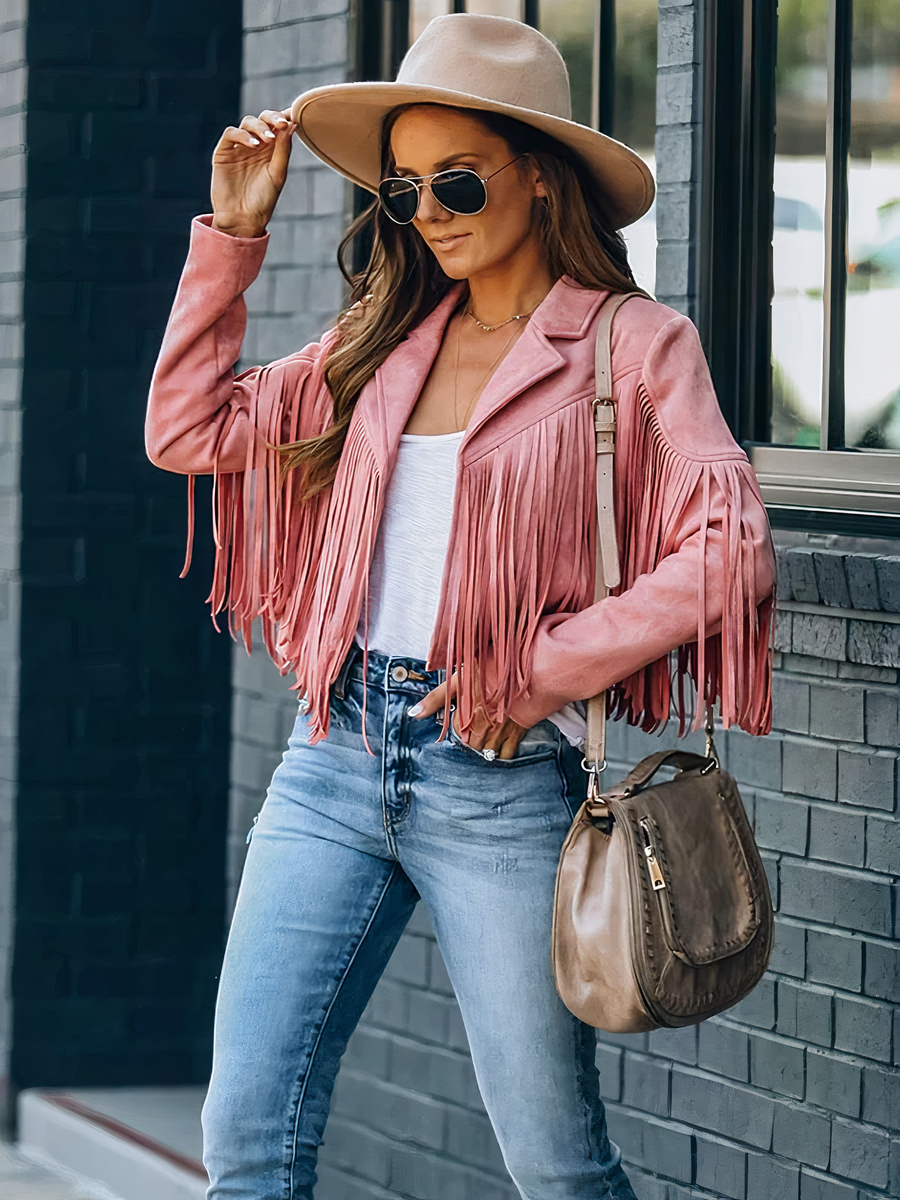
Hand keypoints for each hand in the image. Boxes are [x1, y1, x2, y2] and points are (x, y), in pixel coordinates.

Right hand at [211, 108, 295, 238]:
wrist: (243, 219)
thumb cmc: (263, 200)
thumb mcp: (278, 175)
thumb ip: (283, 150)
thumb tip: (292, 124)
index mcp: (272, 150)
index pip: (278, 126)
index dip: (285, 117)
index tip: (294, 115)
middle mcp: (256, 145)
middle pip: (263, 119)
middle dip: (272, 118)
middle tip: (281, 124)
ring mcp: (239, 147)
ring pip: (248, 122)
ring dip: (259, 126)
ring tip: (268, 139)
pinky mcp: (224, 152)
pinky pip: (231, 134)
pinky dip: (242, 135)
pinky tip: (253, 145)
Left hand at [408, 670, 529, 759]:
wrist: (530, 668)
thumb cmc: (494, 669)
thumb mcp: (460, 678)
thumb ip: (436, 698)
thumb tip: (413, 715)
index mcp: (465, 716)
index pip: (454, 734)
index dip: (457, 728)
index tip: (461, 720)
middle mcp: (481, 729)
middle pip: (470, 746)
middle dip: (470, 740)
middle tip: (473, 730)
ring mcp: (500, 732)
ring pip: (486, 752)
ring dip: (483, 747)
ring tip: (484, 738)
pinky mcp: (518, 732)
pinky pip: (506, 754)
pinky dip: (501, 754)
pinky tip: (499, 748)